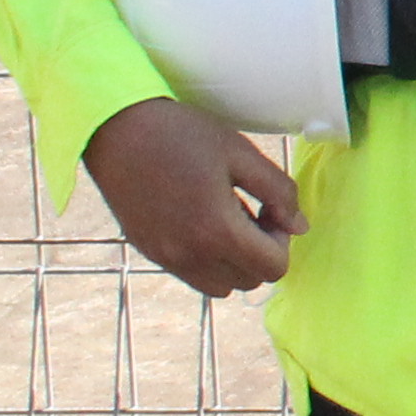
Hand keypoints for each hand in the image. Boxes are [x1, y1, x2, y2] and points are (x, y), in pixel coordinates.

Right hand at [81, 96, 304, 294]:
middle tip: (250, 210)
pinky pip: (191, 275)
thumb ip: (279, 192)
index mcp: (217, 231)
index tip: (268, 209)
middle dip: (260, 251)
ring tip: (225, 217)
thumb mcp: (241, 153)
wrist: (116, 129)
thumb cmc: (181, 134)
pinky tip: (199, 218)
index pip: (274, 268)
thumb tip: (299, 226)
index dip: (282, 240)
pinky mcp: (148, 251)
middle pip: (250, 281)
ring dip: (234, 261)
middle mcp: (189, 255)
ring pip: (221, 286)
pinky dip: (207, 259)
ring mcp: (165, 258)